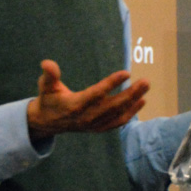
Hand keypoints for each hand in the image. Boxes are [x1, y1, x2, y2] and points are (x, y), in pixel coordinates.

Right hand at [27, 59, 148, 139]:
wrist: (47, 123)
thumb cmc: (48, 99)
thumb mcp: (45, 86)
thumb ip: (49, 75)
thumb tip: (46, 63)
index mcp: (74, 105)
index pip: (97, 94)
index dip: (111, 83)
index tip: (126, 73)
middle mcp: (86, 117)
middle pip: (112, 105)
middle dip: (130, 93)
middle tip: (145, 81)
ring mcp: (94, 124)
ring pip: (117, 113)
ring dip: (133, 101)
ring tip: (145, 87)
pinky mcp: (98, 128)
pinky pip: (117, 122)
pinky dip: (130, 114)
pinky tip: (141, 102)